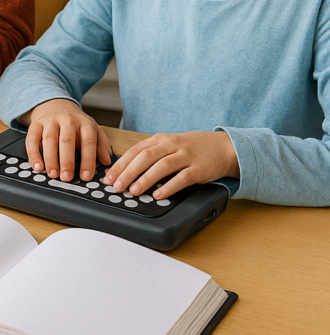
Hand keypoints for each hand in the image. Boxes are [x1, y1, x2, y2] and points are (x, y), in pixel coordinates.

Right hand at [23, 99, 112, 181]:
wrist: (55, 105)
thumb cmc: (75, 123)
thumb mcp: (93, 130)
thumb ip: (101, 145)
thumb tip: (107, 160)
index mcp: (84, 123)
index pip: (88, 142)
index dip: (88, 160)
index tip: (86, 176)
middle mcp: (67, 120)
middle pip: (67, 140)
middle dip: (67, 161)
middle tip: (67, 177)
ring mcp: (50, 120)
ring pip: (48, 139)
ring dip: (50, 159)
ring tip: (53, 174)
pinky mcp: (36, 124)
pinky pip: (32, 138)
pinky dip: (33, 154)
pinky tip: (37, 166)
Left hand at [103, 131, 238, 199]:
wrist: (224, 147)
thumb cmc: (192, 148)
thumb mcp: (169, 145)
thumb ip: (151, 154)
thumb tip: (126, 169)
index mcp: (161, 139)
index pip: (135, 150)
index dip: (121, 164)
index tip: (109, 177)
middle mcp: (171, 145)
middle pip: (145, 157)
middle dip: (128, 172)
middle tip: (117, 186)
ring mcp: (186, 156)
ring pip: (161, 166)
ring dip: (145, 179)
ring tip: (134, 191)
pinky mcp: (199, 168)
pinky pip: (182, 178)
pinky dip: (169, 186)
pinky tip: (158, 195)